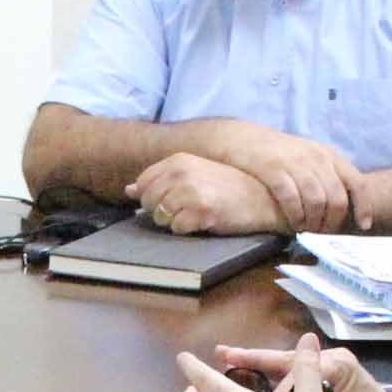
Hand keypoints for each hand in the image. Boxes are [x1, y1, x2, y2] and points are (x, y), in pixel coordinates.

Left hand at [128, 153, 285, 236]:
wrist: (262, 197)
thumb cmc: (227, 187)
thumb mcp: (193, 175)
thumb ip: (161, 180)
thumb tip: (129, 190)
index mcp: (178, 161)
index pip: (143, 183)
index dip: (152, 197)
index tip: (171, 200)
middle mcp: (181, 173)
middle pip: (148, 202)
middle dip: (162, 212)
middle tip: (186, 209)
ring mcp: (191, 191)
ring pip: (161, 217)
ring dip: (175, 222)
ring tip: (196, 214)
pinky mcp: (202, 211)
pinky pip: (177, 228)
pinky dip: (188, 230)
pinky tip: (204, 221)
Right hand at [202, 125, 363, 231]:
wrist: (241, 137)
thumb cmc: (276, 153)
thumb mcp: (308, 158)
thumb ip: (325, 176)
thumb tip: (342, 207)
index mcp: (329, 155)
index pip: (357, 183)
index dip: (363, 207)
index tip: (363, 225)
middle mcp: (316, 158)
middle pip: (337, 198)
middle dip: (332, 222)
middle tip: (323, 234)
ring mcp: (294, 163)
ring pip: (317, 201)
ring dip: (314, 222)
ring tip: (307, 231)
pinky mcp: (272, 169)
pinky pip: (291, 198)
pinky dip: (295, 216)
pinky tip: (292, 224)